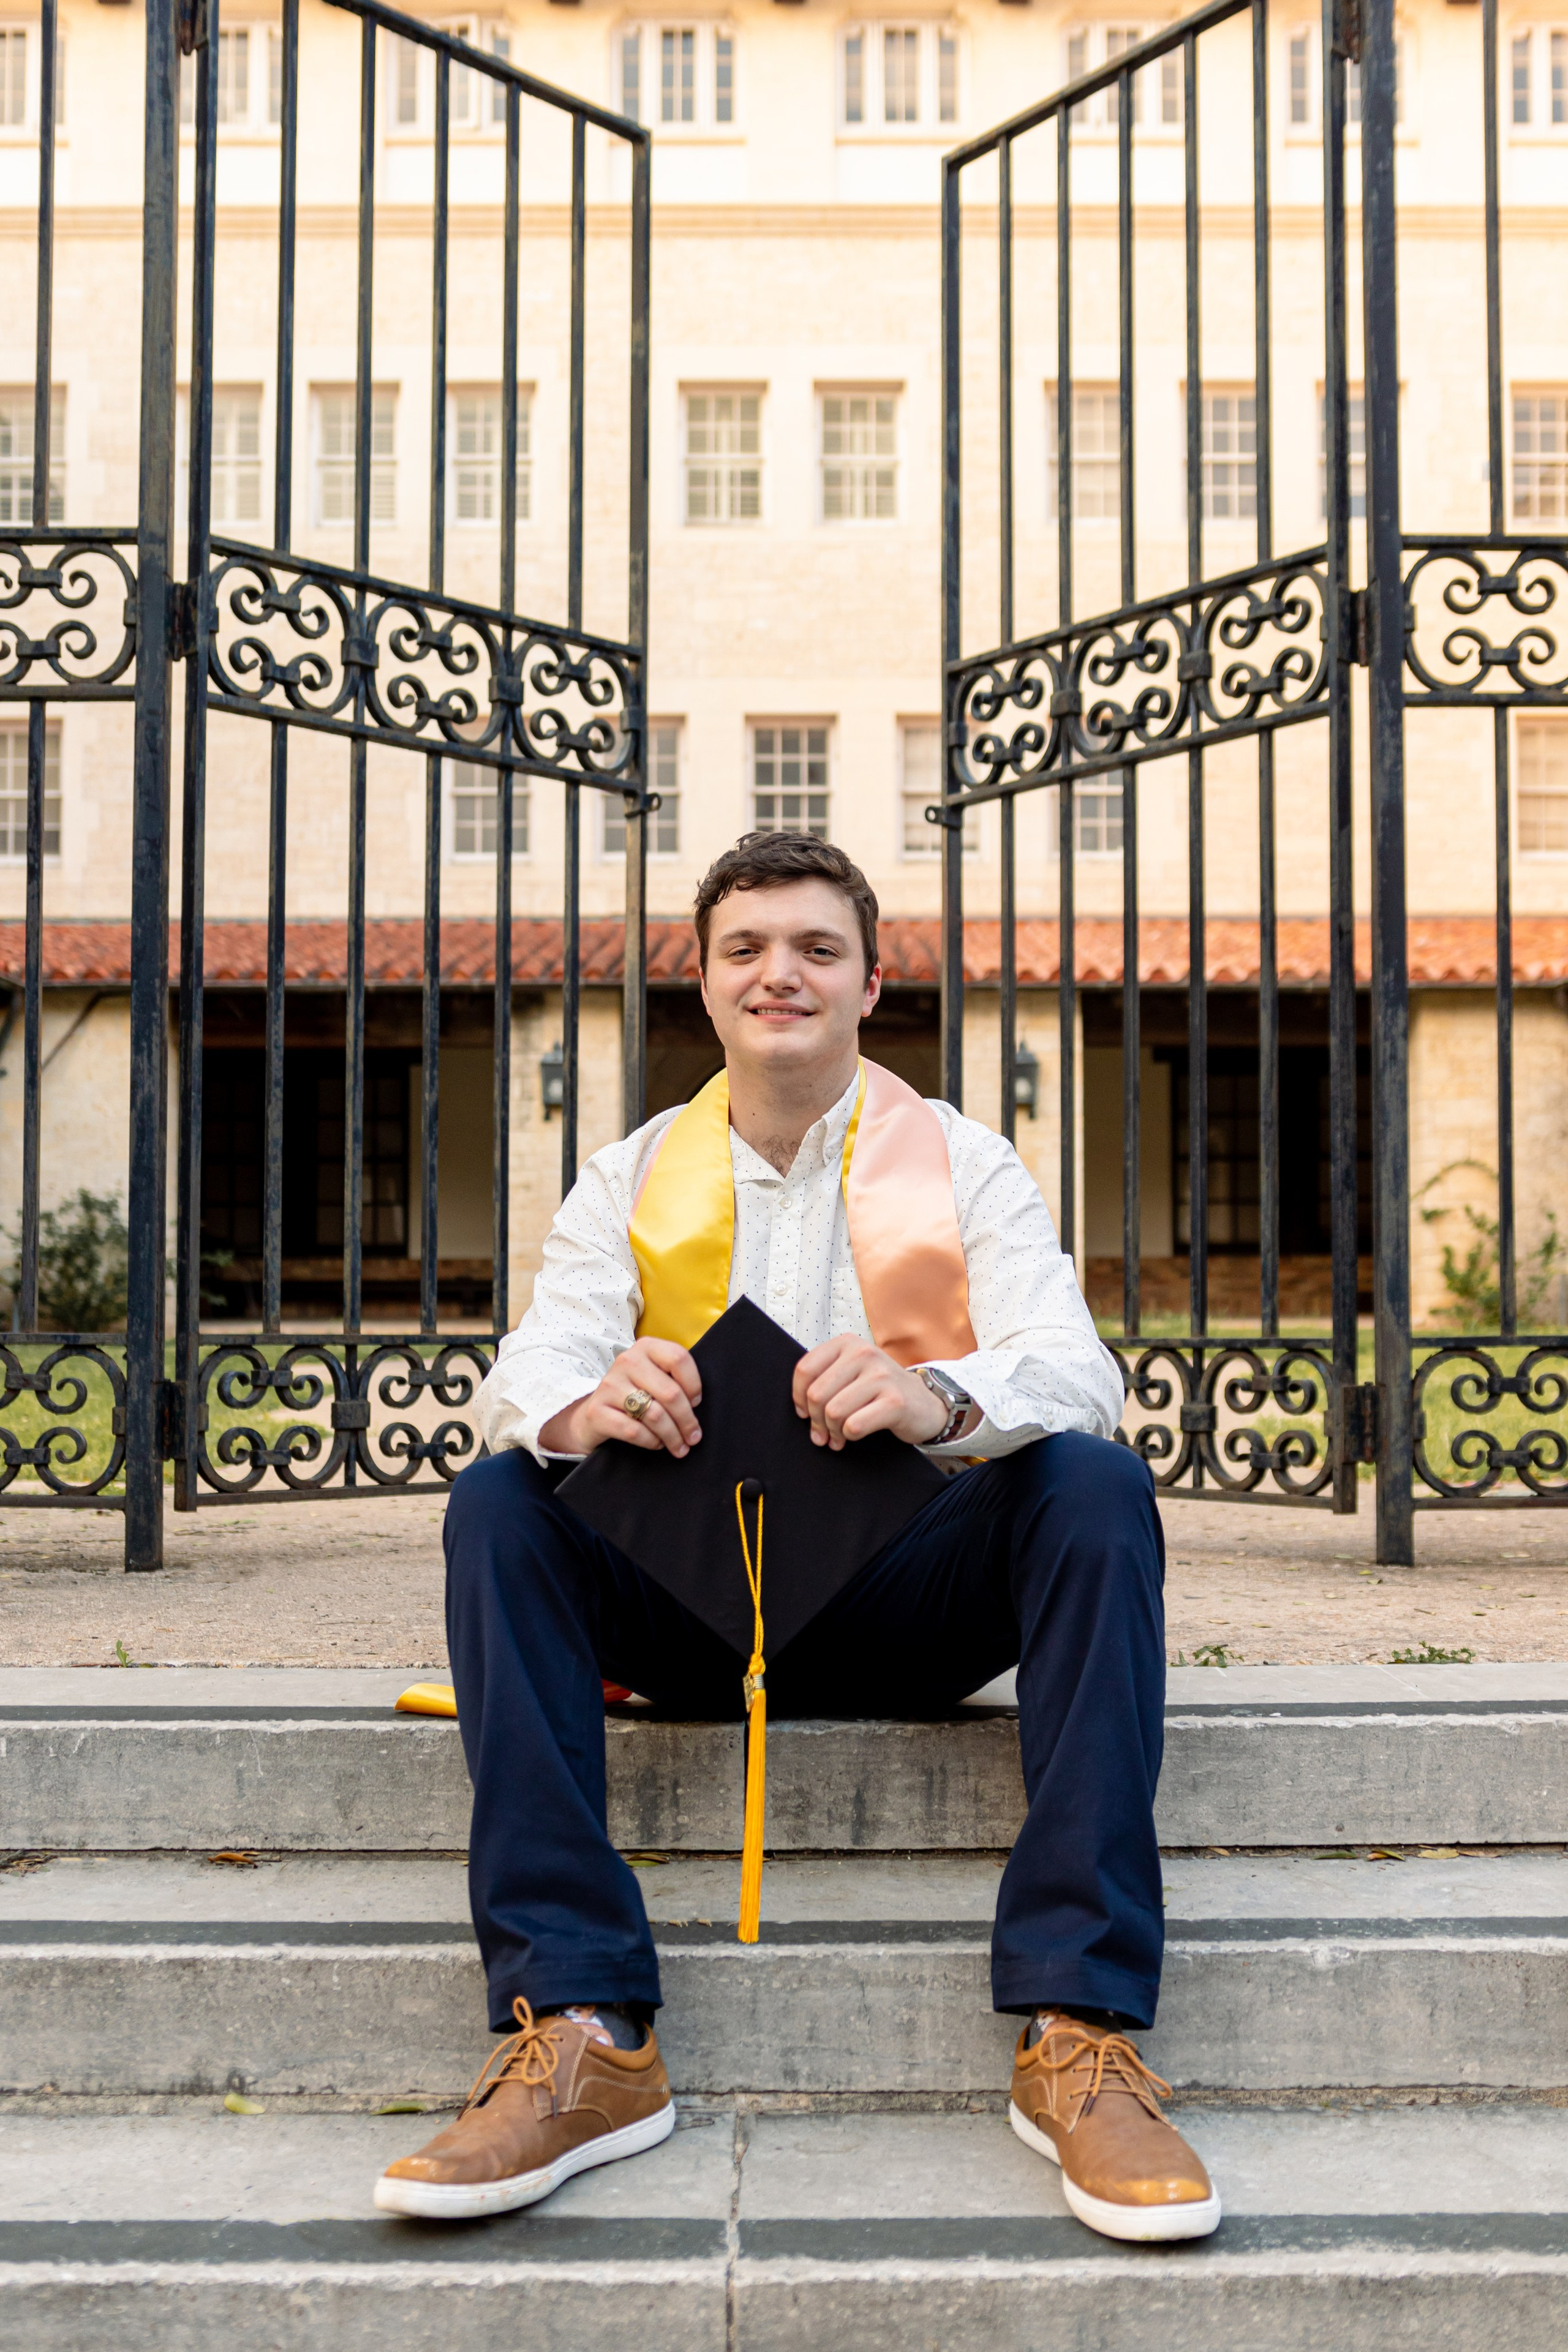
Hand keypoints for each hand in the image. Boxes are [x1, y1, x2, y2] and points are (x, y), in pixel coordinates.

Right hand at [540, 1337, 702, 1459]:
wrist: (595, 1412)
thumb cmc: (636, 1394)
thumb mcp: (655, 1377)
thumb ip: (674, 1380)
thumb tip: (696, 1406)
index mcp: (646, 1347)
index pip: (678, 1359)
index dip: (694, 1384)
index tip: (696, 1403)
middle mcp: (626, 1361)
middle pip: (670, 1393)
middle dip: (687, 1420)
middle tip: (694, 1437)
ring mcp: (609, 1385)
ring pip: (654, 1415)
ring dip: (672, 1436)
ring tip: (680, 1447)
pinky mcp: (597, 1410)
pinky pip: (634, 1431)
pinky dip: (651, 1441)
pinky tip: (657, 1444)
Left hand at [792, 1334, 951, 1450]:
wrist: (924, 1403)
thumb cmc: (881, 1390)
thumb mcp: (852, 1372)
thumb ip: (825, 1379)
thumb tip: (801, 1408)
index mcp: (847, 1344)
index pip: (805, 1370)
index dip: (798, 1397)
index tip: (804, 1412)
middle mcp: (864, 1354)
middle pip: (817, 1395)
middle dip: (816, 1421)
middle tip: (822, 1433)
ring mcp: (881, 1376)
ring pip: (834, 1412)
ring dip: (832, 1431)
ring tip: (837, 1437)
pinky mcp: (894, 1401)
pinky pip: (854, 1425)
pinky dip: (849, 1436)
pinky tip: (853, 1436)